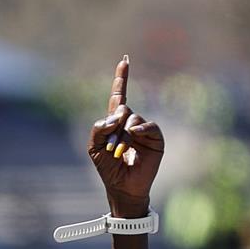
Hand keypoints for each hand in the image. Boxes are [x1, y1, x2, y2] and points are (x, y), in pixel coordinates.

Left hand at [85, 55, 165, 215]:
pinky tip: (134, 135)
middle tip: (110, 148)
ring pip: (133, 119)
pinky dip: (140, 129)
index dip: (121, 79)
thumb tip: (117, 115)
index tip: (124, 61)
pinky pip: (149, 126)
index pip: (119, 96)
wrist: (122, 187)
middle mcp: (131, 122)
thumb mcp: (94, 147)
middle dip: (114, 127)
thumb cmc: (108, 168)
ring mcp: (144, 130)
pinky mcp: (156, 139)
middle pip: (122, 109)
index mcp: (116, 122)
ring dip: (123, 135)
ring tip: (119, 152)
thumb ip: (98, 128)